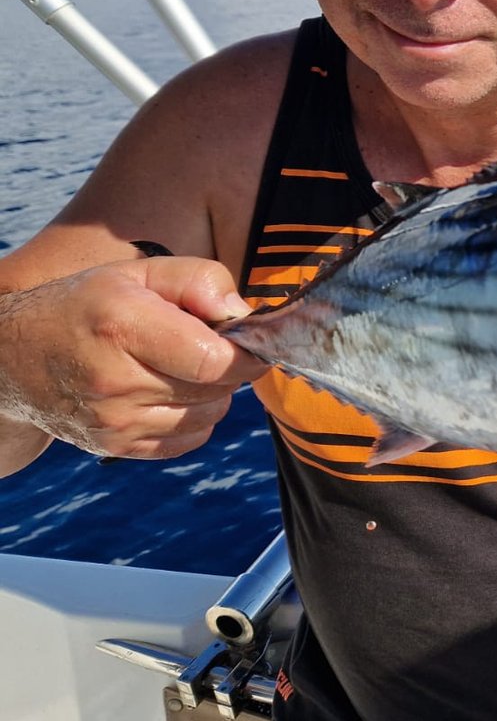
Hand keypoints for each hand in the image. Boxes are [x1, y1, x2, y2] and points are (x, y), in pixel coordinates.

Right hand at [0, 257, 265, 461]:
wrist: (13, 360)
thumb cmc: (86, 307)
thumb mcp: (138, 273)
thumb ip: (198, 280)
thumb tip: (243, 315)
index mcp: (122, 326)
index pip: (214, 360)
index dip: (245, 351)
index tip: (248, 338)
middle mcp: (115, 380)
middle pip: (217, 388)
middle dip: (230, 366)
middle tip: (209, 344)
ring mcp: (114, 421)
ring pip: (209, 416)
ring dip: (213, 392)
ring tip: (183, 365)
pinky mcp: (116, 448)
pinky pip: (190, 440)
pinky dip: (195, 417)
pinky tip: (171, 391)